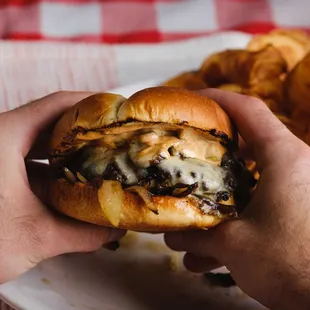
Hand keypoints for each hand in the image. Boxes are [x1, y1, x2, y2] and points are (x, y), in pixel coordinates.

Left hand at [0, 91, 124, 283]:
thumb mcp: (35, 237)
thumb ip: (82, 234)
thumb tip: (115, 231)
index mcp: (4, 136)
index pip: (57, 104)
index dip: (90, 103)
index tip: (115, 109)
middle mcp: (0, 138)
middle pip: (52, 120)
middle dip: (86, 129)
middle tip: (114, 137)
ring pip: (41, 141)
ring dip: (70, 150)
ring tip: (99, 158)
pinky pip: (31, 158)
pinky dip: (53, 167)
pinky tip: (70, 181)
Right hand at [165, 90, 309, 309]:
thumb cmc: (292, 264)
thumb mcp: (235, 245)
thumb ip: (199, 235)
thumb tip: (172, 236)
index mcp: (284, 158)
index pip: (249, 110)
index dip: (219, 99)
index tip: (195, 100)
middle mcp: (296, 166)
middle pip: (248, 145)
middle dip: (215, 155)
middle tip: (190, 161)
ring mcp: (299, 190)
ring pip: (252, 182)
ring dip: (221, 201)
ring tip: (192, 225)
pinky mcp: (299, 212)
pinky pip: (263, 206)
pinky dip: (237, 222)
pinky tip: (210, 255)